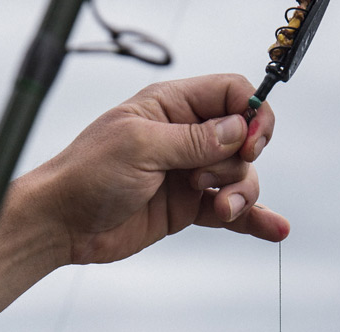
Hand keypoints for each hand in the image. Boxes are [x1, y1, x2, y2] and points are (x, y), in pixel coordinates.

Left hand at [37, 74, 289, 265]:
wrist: (64, 224)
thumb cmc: (89, 174)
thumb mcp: (141, 147)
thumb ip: (193, 139)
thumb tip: (238, 130)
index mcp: (171, 106)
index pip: (231, 94)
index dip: (251, 115)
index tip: (249, 143)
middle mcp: (185, 137)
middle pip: (242, 139)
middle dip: (239, 161)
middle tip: (207, 179)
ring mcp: (188, 174)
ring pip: (239, 177)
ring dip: (241, 194)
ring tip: (220, 210)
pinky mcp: (187, 209)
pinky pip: (230, 211)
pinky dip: (253, 219)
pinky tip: (276, 229)